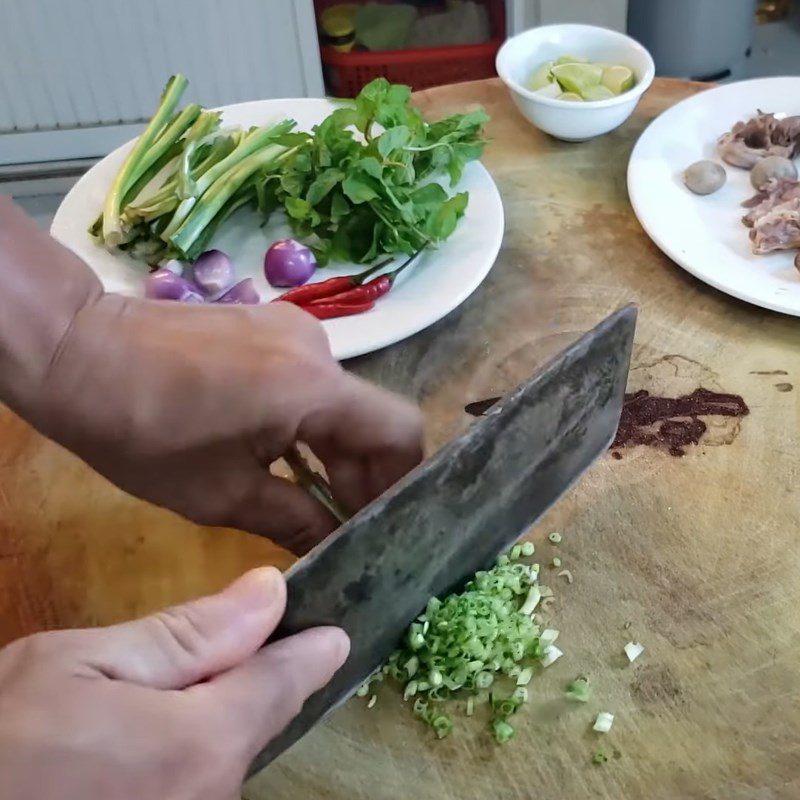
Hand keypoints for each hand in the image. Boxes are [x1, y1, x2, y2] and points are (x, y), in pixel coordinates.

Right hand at [0, 568, 348, 799]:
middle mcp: (213, 798)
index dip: (311, 648)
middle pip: (254, 719)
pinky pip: (191, 783)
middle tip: (218, 639)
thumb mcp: (80, 664)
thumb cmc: (1, 739)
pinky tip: (129, 741)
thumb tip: (270, 594)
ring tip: (151, 693)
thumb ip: (186, 634)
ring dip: (209, 715)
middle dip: (243, 677)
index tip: (337, 628)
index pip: (285, 682)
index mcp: (203, 743)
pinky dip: (180, 750)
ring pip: (221, 753)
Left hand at [1, 199, 422, 552]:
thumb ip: (293, 521)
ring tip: (315, 502)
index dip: (402, 482)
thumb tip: (335, 547)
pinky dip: (308, 424)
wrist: (78, 351)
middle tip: (346, 528)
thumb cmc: (144, 431)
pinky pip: (309, 383)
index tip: (384, 524)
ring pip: (339, 402)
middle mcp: (319, 350)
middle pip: (369, 418)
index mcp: (314, 388)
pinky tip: (284, 458)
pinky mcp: (269, 328)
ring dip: (333, 452)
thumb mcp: (221, 494)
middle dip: (363, 476)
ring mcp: (294, 331)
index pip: (400, 431)